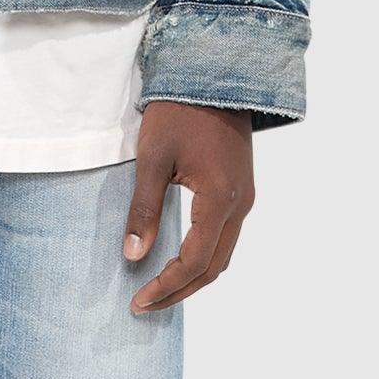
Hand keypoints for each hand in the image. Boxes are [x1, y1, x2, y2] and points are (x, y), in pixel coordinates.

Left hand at [124, 101, 253, 312]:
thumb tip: (133, 255)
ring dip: (193, 276)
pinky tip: (180, 257)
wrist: (213, 74)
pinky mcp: (241, 189)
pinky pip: (225, 236)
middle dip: (180, 290)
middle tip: (145, 304)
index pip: (195, 262)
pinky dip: (204, 256)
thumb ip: (144, 209)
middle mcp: (240, 205)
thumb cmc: (179, 111)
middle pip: (214, 267)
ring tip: (159, 287)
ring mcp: (245, 198)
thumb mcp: (153, 157)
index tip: (139, 300)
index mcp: (220, 200)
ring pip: (223, 254)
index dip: (167, 286)